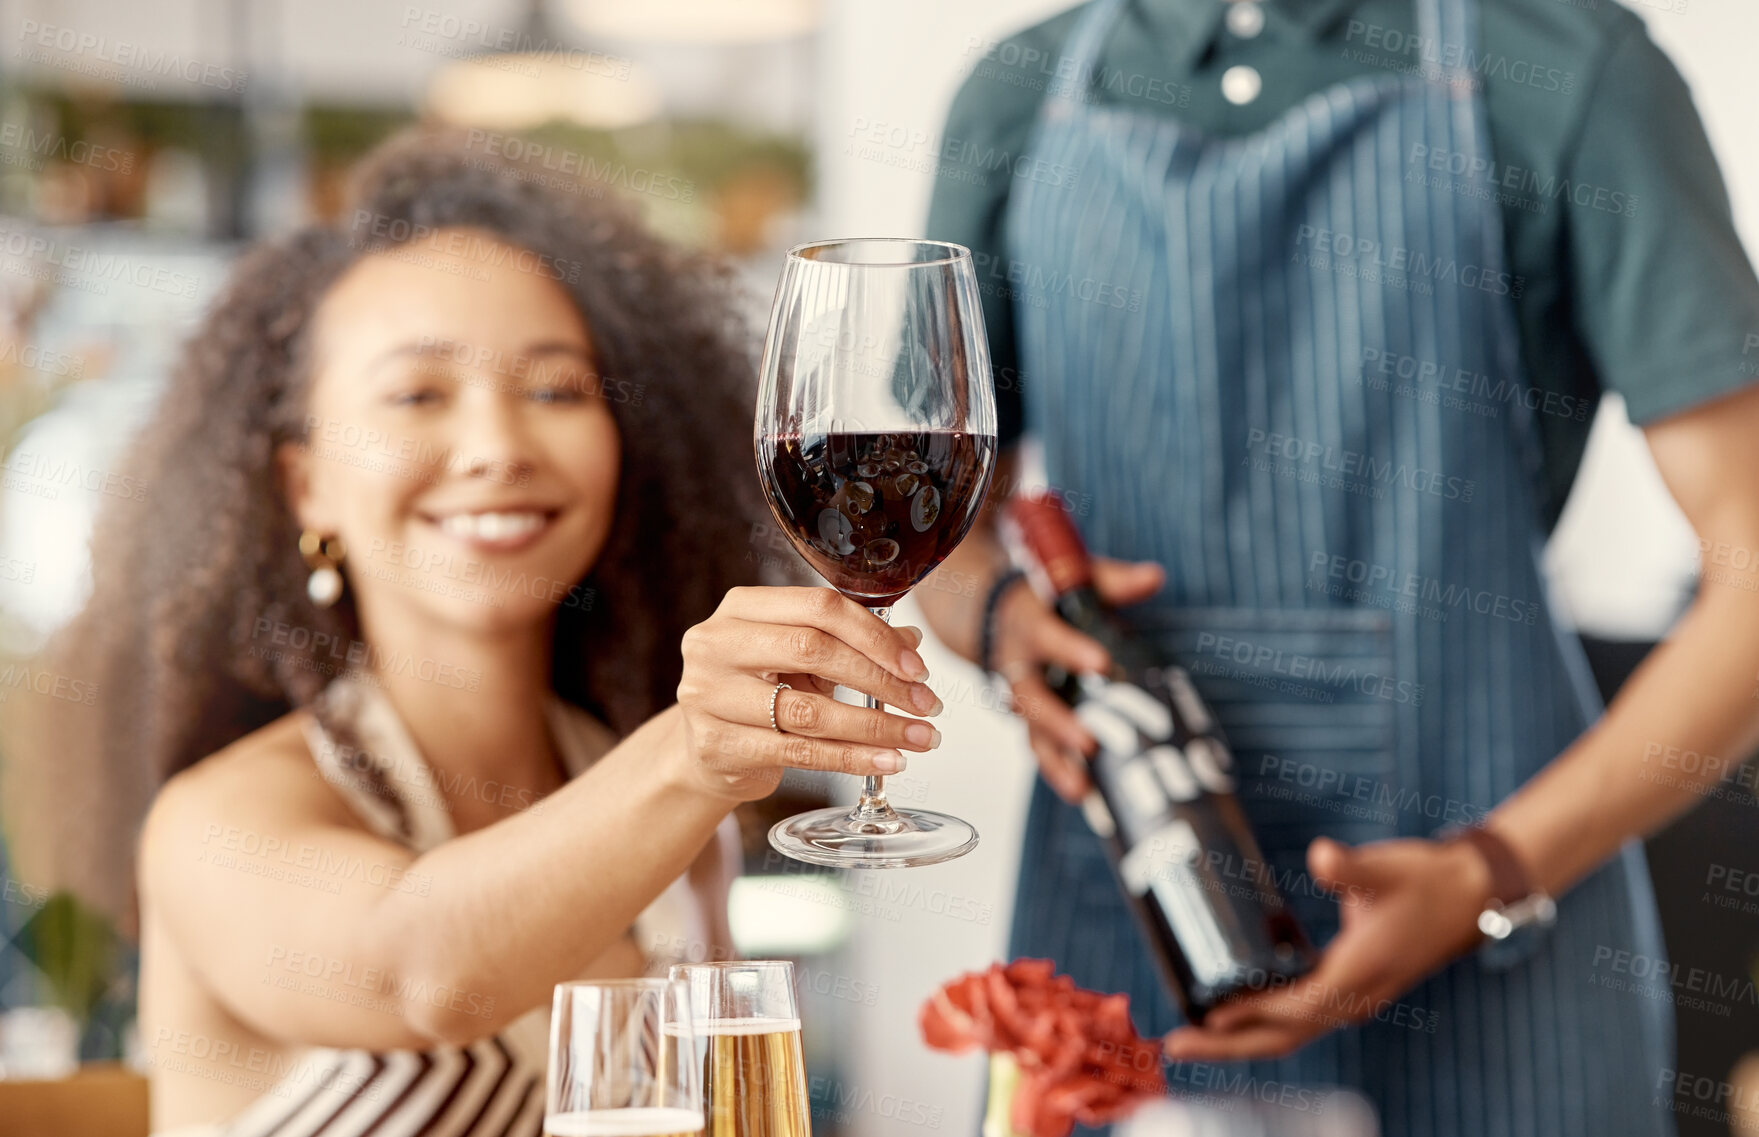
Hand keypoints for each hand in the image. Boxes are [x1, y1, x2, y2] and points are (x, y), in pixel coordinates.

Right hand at [674, 586, 944, 800]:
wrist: (706, 752)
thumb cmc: (757, 694)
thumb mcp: (801, 660)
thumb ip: (851, 644)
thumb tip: (911, 642)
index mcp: (741, 607)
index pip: (819, 607)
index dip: (874, 635)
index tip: (916, 666)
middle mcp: (717, 644)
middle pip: (813, 649)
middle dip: (880, 679)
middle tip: (926, 703)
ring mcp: (710, 695)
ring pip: (808, 710)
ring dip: (875, 726)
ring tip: (918, 738)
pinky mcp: (716, 745)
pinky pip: (798, 752)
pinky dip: (850, 758)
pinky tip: (886, 761)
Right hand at [990, 559, 1163, 800]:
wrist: (988, 611)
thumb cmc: (1041, 595)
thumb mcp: (1070, 579)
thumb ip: (1112, 580)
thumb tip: (1156, 576)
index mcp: (1025, 624)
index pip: (1045, 636)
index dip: (1069, 650)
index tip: (1101, 663)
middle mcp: (1015, 664)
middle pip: (1030, 698)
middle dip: (1057, 723)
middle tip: (1088, 743)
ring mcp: (1020, 696)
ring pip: (1031, 733)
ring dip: (1055, 762)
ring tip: (1082, 790)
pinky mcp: (1030, 718)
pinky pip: (1042, 747)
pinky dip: (1061, 771)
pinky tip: (1088, 796)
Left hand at [1160, 835, 1491, 1060]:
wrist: (1471, 896)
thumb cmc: (1425, 880)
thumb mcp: (1385, 868)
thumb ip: (1350, 867)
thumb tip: (1321, 856)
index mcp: (1359, 973)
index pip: (1295, 1007)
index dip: (1251, 1014)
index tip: (1208, 1016)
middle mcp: (1355, 997)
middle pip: (1284, 1035)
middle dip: (1229, 1046)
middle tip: (1174, 1045)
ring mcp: (1354, 998)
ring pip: (1290, 1032)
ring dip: (1241, 1039)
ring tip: (1189, 1038)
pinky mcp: (1350, 989)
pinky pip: (1299, 1017)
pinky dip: (1263, 1022)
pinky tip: (1231, 1011)